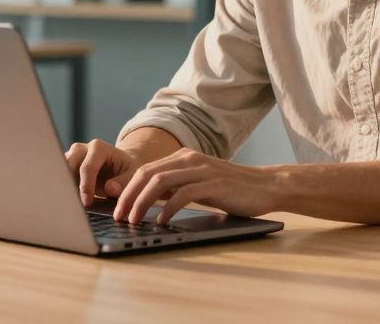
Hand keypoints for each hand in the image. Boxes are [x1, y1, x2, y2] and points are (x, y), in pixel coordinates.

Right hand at [65, 139, 141, 206]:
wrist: (121, 167)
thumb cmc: (127, 170)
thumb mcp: (133, 174)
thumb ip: (124, 182)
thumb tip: (110, 189)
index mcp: (98, 148)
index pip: (87, 167)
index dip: (86, 186)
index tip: (86, 203)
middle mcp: (82, 149)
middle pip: (67, 166)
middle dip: (69, 185)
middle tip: (73, 204)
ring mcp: (72, 157)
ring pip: (59, 171)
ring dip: (63, 187)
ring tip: (68, 204)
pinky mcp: (66, 167)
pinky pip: (59, 178)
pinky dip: (62, 189)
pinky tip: (67, 202)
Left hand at [113, 148, 280, 225]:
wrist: (267, 186)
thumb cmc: (231, 190)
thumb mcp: (197, 186)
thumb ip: (173, 188)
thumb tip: (143, 199)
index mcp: (183, 157)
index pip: (144, 170)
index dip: (125, 188)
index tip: (112, 205)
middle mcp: (189, 159)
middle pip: (147, 174)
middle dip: (127, 195)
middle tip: (117, 216)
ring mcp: (202, 169)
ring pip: (160, 182)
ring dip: (142, 202)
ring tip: (133, 220)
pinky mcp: (214, 183)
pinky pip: (183, 194)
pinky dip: (168, 208)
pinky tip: (162, 221)